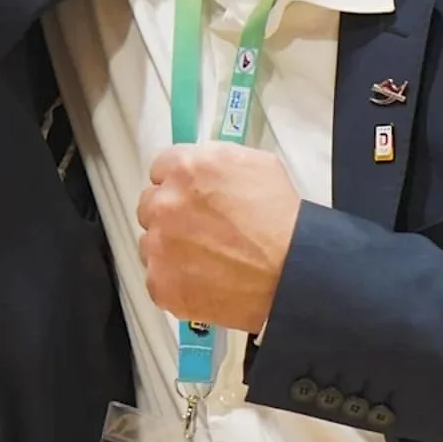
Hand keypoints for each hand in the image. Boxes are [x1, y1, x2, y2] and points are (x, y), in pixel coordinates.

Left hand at [137, 142, 301, 333]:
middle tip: (200, 230)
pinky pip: (157, 278)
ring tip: (205, 258)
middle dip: (171, 214)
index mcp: (184, 169)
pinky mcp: (160, 283)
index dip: (178, 183)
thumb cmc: (280, 217)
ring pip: (150, 242)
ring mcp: (158, 246)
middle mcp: (164, 204)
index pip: (159, 169)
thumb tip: (197, 167)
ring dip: (169, 248)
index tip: (192, 197)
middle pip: (150, 205)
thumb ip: (213, 158)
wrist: (293, 272)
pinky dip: (175, 280)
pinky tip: (202, 280)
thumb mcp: (254, 163)